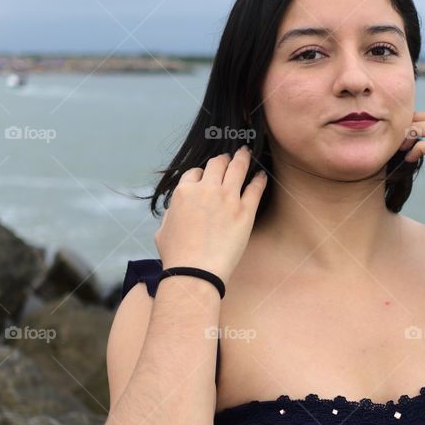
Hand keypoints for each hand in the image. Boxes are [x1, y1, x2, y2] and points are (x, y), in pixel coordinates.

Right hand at [154, 146, 267, 281]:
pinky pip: (255, 188)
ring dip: (242, 158)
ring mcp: (227, 199)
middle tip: (229, 158)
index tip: (206, 177)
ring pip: (237, 168)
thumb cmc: (177, 256)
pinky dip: (259, 179)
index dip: (201, 174)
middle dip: (223, 159)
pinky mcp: (245, 212)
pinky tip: (261, 175)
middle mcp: (206, 190)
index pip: (195, 173)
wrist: (196, 272)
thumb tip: (176, 210)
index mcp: (184, 192)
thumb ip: (171, 213)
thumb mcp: (163, 230)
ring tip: (246, 152)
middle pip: (217, 164)